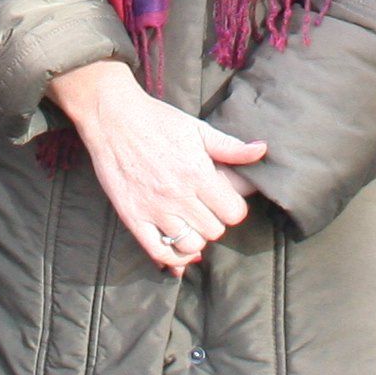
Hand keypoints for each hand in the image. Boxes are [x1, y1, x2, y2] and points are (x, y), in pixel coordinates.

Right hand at [49, 59, 267, 275]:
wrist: (113, 118)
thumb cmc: (158, 120)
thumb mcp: (197, 128)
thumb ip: (230, 146)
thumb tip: (262, 150)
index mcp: (198, 173)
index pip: (234, 213)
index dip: (233, 209)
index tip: (225, 201)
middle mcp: (179, 196)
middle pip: (214, 230)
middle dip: (215, 221)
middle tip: (205, 208)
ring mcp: (155, 209)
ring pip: (191, 244)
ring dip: (195, 237)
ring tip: (190, 223)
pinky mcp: (133, 218)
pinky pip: (159, 251)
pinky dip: (172, 256)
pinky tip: (176, 244)